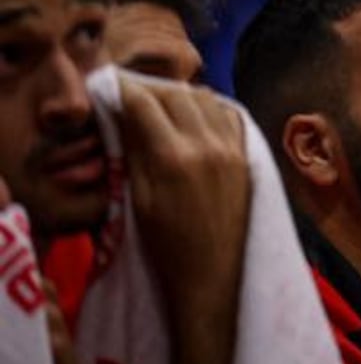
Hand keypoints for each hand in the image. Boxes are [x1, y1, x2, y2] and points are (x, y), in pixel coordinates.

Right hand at [118, 78, 249, 325]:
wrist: (210, 276)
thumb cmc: (164, 246)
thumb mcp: (137, 199)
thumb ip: (133, 152)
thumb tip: (122, 114)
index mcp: (172, 157)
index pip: (144, 104)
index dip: (124, 92)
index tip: (110, 88)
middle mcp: (206, 145)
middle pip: (176, 94)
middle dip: (151, 89)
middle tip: (132, 95)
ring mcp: (232, 149)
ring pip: (206, 98)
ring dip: (181, 95)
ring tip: (161, 104)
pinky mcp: (246, 157)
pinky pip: (229, 115)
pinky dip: (209, 107)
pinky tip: (194, 116)